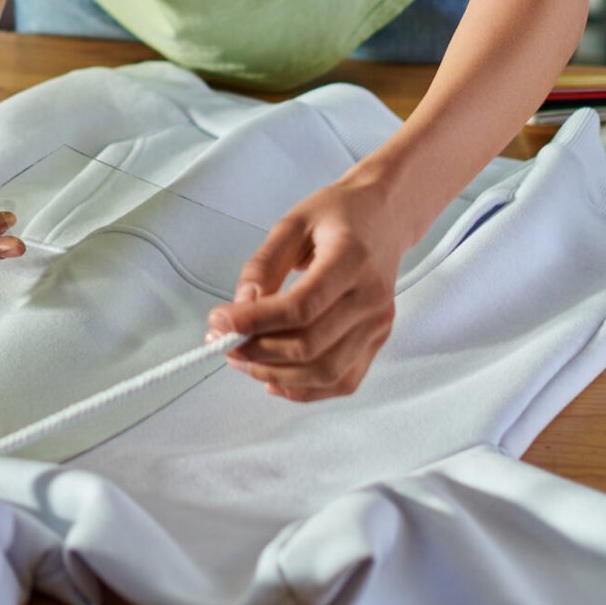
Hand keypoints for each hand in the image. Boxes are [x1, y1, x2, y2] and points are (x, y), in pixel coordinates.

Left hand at [206, 177, 407, 401]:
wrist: (385, 217)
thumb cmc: (339, 215)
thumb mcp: (293, 223)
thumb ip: (264, 264)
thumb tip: (242, 305)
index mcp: (351, 260)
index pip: (301, 306)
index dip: (256, 321)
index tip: (219, 321)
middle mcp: (371, 299)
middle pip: (310, 344)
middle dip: (258, 351)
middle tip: (222, 342)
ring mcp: (378, 325)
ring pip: (325, 371)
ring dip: (277, 374)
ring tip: (243, 360)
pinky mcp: (377, 342)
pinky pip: (343, 380)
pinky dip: (306, 390)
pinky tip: (274, 379)